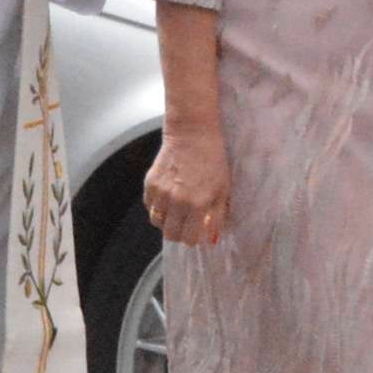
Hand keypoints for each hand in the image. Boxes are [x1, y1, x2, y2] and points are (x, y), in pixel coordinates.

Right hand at [144, 127, 227, 245]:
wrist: (192, 134)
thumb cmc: (212, 160)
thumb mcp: (223, 190)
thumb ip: (217, 216)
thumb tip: (211, 237)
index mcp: (197, 204)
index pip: (188, 238)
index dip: (193, 238)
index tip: (197, 233)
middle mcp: (176, 201)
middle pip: (170, 234)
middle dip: (179, 233)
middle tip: (186, 225)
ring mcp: (160, 192)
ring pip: (157, 221)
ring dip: (166, 220)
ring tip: (176, 211)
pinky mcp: (150, 183)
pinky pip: (149, 206)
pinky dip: (157, 207)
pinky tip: (168, 198)